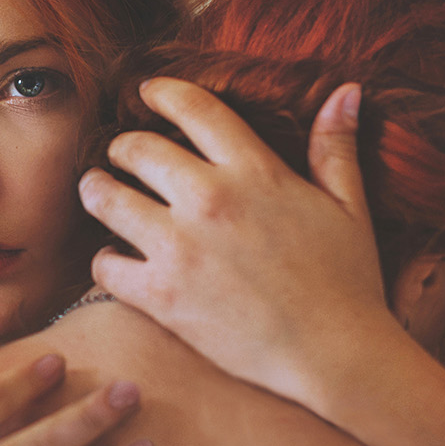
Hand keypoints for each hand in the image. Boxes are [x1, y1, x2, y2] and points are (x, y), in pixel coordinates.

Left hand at [78, 77, 395, 408]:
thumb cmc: (347, 282)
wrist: (334, 355)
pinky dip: (104, 260)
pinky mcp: (161, 295)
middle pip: (136, 149)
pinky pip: (105, 264)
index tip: (147, 93)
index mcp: (254, 171)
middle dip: (122, 148)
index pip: (193, 108)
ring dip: (96, 191)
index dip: (161, 93)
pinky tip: (114, 260)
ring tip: (97, 191)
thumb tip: (346, 90)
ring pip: (105, 198)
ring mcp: (180, 247)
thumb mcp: (348, 206)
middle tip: (119, 156)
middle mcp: (210, 199)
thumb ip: (336, 147)